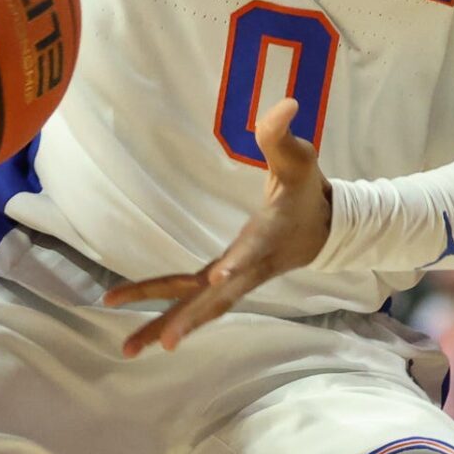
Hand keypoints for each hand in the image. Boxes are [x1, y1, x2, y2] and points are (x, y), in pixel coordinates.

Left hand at [106, 100, 328, 355]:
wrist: (326, 228)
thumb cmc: (309, 191)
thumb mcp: (300, 158)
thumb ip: (283, 135)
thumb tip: (284, 103)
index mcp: (270, 236)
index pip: (253, 251)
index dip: (238, 263)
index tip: (219, 277)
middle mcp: (251, 266)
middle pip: (217, 297)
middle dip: (189, 318)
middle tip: (163, 342)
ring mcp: (237, 278)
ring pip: (200, 308)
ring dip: (166, 327)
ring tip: (127, 349)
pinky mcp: (226, 281)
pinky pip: (193, 301)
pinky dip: (167, 315)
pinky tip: (142, 334)